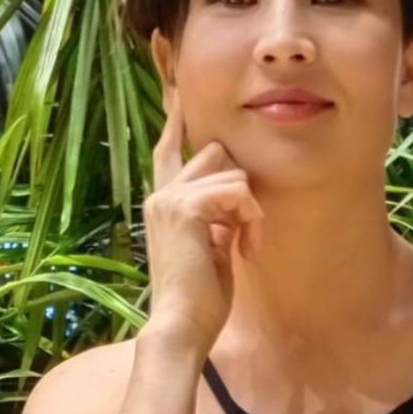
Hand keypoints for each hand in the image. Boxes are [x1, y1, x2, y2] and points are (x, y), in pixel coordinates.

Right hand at [143, 92, 262, 354]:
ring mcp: (170, 198)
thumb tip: (237, 194)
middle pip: (216, 152)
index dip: (175, 117)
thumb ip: (215, 216)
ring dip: (251, 212)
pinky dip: (252, 220)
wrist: (181, 326)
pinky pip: (239, 192)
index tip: (177, 87)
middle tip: (244, 234)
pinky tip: (246, 250)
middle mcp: (161, 194)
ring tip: (244, 247)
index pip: (168, 148)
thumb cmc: (199, 298)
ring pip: (234, 173)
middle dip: (242, 188)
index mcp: (163, 202)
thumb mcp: (210, 247)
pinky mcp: (186, 208)